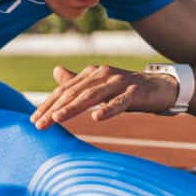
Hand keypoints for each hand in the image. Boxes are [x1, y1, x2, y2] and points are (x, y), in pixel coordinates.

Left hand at [30, 64, 179, 129]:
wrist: (161, 87)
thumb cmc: (127, 89)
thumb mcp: (100, 86)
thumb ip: (78, 81)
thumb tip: (55, 71)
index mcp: (92, 74)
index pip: (65, 90)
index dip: (48, 104)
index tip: (33, 120)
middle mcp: (103, 74)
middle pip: (74, 92)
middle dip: (54, 108)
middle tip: (38, 124)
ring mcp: (119, 82)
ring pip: (92, 96)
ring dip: (73, 107)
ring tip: (57, 118)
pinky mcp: (135, 93)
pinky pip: (119, 102)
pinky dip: (108, 109)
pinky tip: (96, 118)